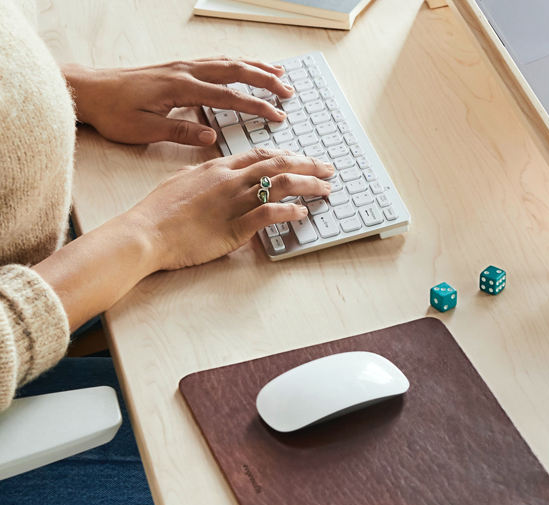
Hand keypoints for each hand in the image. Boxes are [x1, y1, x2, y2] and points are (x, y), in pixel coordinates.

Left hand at [64, 58, 294, 145]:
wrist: (89, 91)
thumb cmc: (114, 113)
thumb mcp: (145, 130)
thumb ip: (180, 131)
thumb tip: (211, 135)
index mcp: (180, 88)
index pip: (227, 96)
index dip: (256, 105)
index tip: (278, 115)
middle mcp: (183, 72)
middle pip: (233, 70)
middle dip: (264, 80)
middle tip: (289, 92)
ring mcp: (181, 66)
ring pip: (225, 61)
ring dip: (254, 66)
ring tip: (279, 73)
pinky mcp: (177, 68)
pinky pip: (214, 61)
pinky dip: (236, 63)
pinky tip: (246, 67)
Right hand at [123, 147, 335, 270]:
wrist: (146, 232)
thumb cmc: (159, 212)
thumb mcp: (183, 182)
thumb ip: (206, 178)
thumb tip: (218, 177)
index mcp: (217, 168)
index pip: (260, 155)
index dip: (286, 155)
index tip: (303, 158)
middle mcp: (229, 180)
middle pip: (277, 165)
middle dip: (307, 164)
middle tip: (328, 168)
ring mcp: (233, 202)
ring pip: (279, 184)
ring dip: (308, 185)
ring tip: (326, 188)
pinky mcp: (235, 227)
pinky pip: (269, 214)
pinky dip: (290, 211)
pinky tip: (303, 212)